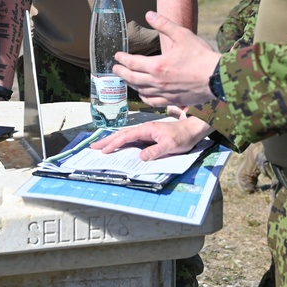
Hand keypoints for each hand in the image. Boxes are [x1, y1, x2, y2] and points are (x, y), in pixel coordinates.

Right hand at [91, 117, 211, 160]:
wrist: (193, 130)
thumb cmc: (183, 137)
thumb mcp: (171, 145)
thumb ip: (156, 151)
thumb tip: (140, 157)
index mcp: (147, 129)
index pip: (126, 136)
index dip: (115, 144)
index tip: (104, 151)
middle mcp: (144, 129)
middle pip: (122, 134)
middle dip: (108, 140)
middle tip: (93, 146)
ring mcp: (146, 132)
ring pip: (126, 136)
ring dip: (113, 140)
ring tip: (101, 146)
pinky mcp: (149, 136)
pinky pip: (132, 139)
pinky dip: (122, 141)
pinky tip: (118, 145)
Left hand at [113, 11, 220, 107]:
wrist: (218, 77)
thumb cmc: (201, 55)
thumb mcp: (182, 35)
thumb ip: (164, 24)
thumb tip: (149, 14)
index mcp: (157, 65)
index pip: (132, 62)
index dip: (122, 59)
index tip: (117, 56)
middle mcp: (157, 81)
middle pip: (132, 78)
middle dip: (121, 73)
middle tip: (115, 69)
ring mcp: (165, 93)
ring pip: (141, 91)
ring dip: (130, 84)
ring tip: (126, 79)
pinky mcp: (173, 100)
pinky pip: (153, 102)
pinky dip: (144, 98)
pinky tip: (142, 94)